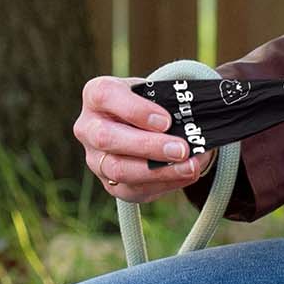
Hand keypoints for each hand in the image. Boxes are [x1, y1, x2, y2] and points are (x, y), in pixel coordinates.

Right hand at [75, 75, 214, 202]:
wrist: (143, 124)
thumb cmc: (150, 103)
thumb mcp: (156, 93)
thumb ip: (168, 104)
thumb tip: (195, 124)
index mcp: (96, 95)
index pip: (106, 96)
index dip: (135, 110)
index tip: (165, 120)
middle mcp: (88, 127)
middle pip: (107, 138)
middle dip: (148, 146)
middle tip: (181, 149)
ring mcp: (95, 159)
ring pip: (118, 170)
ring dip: (158, 171)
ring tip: (189, 167)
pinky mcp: (109, 184)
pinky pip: (132, 190)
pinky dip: (163, 184)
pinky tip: (184, 175)